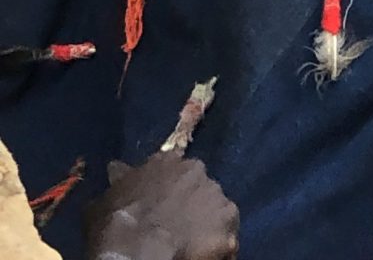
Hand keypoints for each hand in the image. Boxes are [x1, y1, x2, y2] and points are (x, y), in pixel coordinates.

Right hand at [85, 152, 238, 259]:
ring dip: (206, 224)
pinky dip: (219, 246)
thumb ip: (119, 182)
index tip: (162, 209)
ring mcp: (215, 192)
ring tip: (191, 246)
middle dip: (191, 206)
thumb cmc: (116, 228)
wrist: (138, 254)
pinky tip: (203, 256)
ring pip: (215, 210)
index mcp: (166, 161)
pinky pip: (227, 234)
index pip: (173, 171)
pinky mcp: (230, 218)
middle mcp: (195, 169)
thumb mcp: (104, 201)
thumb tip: (117, 169)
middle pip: (198, 188)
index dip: (169, 192)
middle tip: (178, 229)